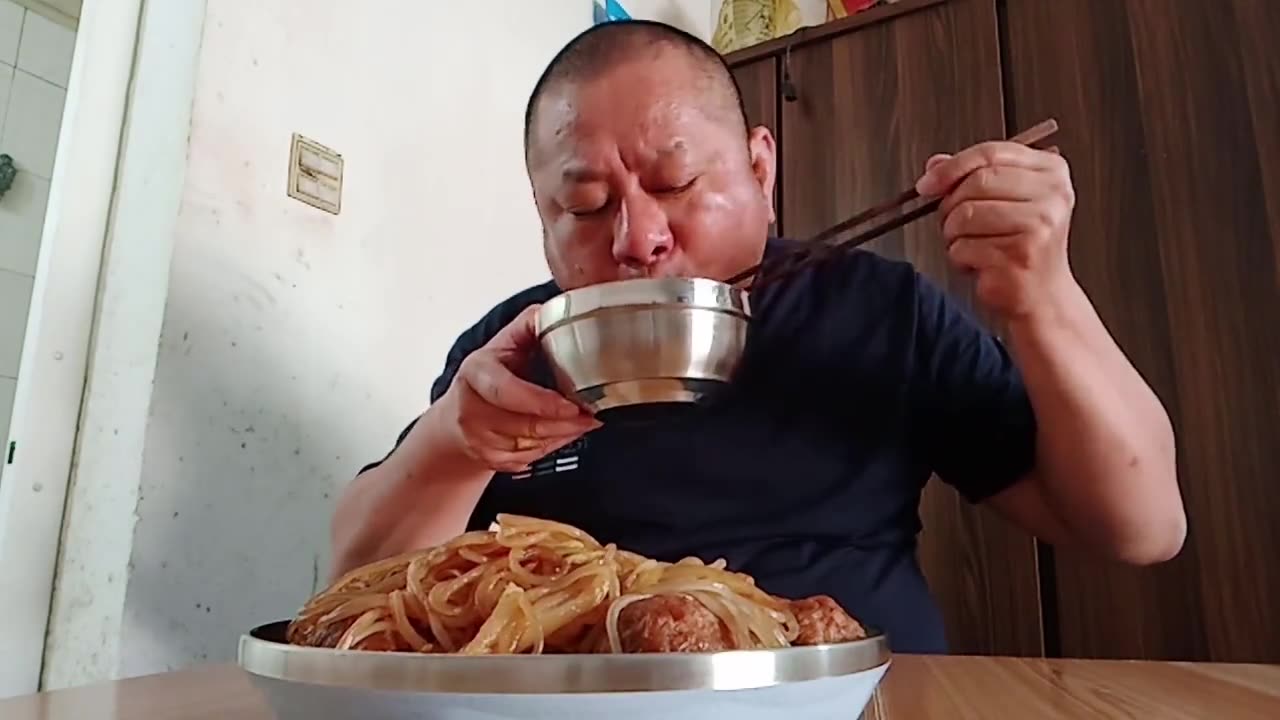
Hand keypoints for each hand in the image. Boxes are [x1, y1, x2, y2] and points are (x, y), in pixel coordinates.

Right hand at [438, 305, 600, 473]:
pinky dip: (553, 446)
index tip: (571, 405)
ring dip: (564, 434)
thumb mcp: (503, 343)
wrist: (457, 415)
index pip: (506, 391)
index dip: (539, 401)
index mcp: (476, 373)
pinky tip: (564, 432)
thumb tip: (562, 308)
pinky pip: (530, 458)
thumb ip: (530, 326)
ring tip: (584, 421)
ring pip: (532, 444)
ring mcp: (479, 439)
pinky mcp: (490, 460)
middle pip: (525, 424)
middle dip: (564, 423)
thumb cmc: (487, 375)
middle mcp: (471, 409)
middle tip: (592, 415)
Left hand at [915, 142, 1077, 320]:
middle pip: (975, 183)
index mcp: (1051, 172)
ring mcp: (1038, 226)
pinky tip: (981, 264)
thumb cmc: (1022, 247)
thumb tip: (934, 165)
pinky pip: (963, 247)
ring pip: (964, 215)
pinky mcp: (1019, 255)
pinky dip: (960, 258)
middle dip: (952, 206)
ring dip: (955, 236)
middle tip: (956, 225)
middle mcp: (1051, 196)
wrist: (1043, 295)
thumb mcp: (1004, 201)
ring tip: (974, 246)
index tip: (927, 183)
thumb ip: (971, 176)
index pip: (991, 153)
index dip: (951, 167)